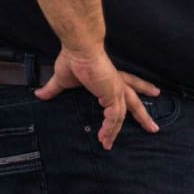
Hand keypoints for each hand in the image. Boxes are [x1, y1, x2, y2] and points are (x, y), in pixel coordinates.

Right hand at [34, 48, 159, 148]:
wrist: (79, 49)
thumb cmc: (74, 59)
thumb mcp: (62, 80)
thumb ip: (54, 89)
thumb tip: (39, 94)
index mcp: (111, 78)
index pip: (131, 84)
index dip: (141, 89)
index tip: (154, 93)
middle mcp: (117, 84)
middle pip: (135, 101)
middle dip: (144, 116)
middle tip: (154, 128)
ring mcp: (116, 90)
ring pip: (123, 115)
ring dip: (115, 131)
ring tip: (107, 144)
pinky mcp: (112, 95)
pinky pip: (114, 117)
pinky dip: (110, 128)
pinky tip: (104, 138)